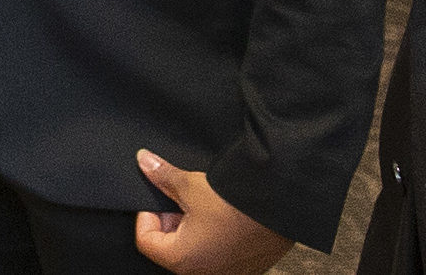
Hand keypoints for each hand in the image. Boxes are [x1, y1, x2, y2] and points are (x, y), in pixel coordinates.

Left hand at [129, 151, 290, 273]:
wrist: (281, 207)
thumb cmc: (237, 203)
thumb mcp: (192, 185)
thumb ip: (162, 177)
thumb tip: (144, 161)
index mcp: (182, 259)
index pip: (145, 240)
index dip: (148, 214)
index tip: (160, 198)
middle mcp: (201, 274)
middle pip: (169, 248)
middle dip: (171, 221)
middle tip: (183, 200)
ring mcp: (224, 274)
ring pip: (193, 252)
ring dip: (191, 230)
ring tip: (205, 208)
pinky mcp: (243, 269)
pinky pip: (216, 256)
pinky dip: (212, 239)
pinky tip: (223, 219)